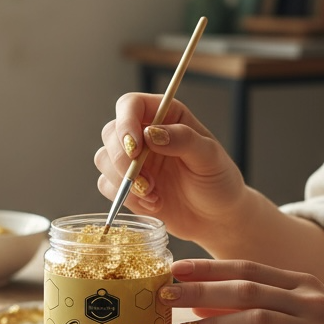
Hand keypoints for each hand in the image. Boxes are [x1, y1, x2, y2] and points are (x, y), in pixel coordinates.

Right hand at [95, 93, 247, 243]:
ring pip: (104, 159)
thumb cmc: (219, 182)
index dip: (125, 123)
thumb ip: (184, 140)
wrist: (216, 218)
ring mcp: (133, 160)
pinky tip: (153, 205)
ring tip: (154, 196)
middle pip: (111, 133)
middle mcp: (144, 134)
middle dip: (123, 160)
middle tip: (146, 183)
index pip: (131, 105)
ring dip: (124, 181)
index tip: (134, 148)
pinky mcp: (126, 184)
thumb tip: (151, 133)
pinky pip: (106, 185)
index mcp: (166, 116)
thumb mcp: (210, 158)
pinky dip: (125, 198)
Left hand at [166, 258, 323, 323]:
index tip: (173, 268)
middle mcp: (306, 302)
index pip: (246, 268)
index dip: (207, 268)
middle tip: (164, 296)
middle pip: (244, 288)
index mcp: (301, 284)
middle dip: (199, 290)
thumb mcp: (309, 311)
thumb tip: (208, 304)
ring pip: (256, 320)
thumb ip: (264, 304)